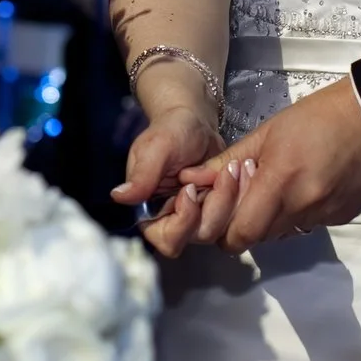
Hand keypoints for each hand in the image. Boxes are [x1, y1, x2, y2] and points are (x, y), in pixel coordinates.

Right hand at [112, 103, 224, 253]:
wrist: (192, 121)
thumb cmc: (169, 131)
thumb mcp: (154, 149)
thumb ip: (141, 175)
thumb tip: (119, 196)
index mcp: (150, 212)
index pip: (167, 239)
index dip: (183, 221)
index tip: (189, 189)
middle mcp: (174, 219)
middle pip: (199, 235)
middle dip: (215, 206)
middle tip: (222, 175)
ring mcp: (199, 216)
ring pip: (221, 226)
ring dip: (231, 198)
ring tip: (232, 169)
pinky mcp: (218, 207)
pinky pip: (235, 214)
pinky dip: (240, 194)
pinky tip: (238, 171)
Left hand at [150, 79, 360, 254]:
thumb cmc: (318, 116)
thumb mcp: (265, 133)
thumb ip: (225, 163)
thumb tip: (193, 180)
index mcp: (280, 180)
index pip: (242, 233)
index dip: (226, 229)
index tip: (224, 210)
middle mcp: (304, 205)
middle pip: (260, 236)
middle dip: (248, 221)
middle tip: (250, 193)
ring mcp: (326, 214)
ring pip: (284, 233)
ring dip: (273, 218)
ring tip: (280, 185)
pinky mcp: (342, 217)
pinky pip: (309, 226)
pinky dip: (299, 213)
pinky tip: (306, 185)